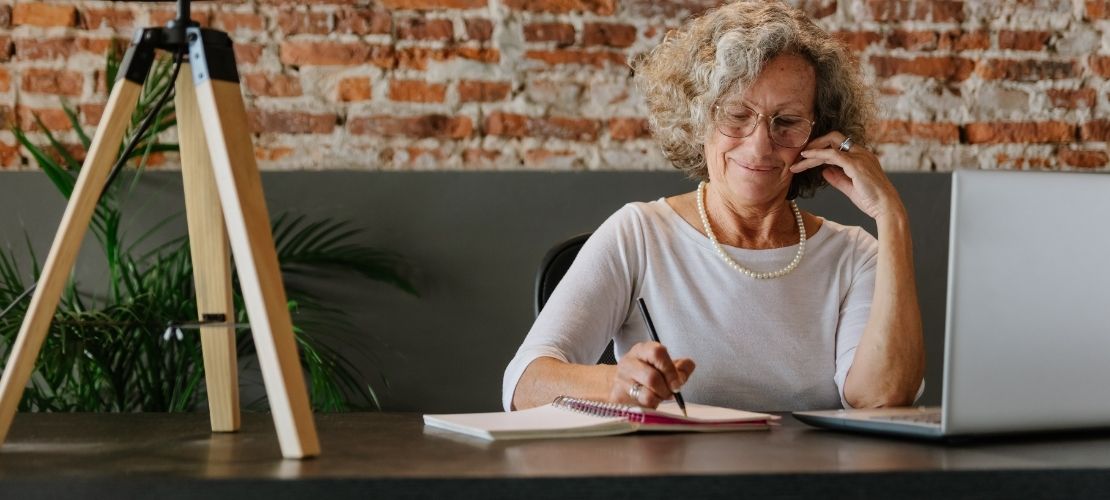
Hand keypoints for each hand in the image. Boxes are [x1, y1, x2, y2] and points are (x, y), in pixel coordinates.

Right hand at [609, 341, 694, 407]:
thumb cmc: (647, 374)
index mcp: (642, 350)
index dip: (670, 370)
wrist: (622, 385)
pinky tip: (650, 402)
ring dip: (659, 399)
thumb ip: (680, 367)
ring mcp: (621, 380)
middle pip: (652, 377)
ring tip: (659, 397)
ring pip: (646, 395)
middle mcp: (629, 363)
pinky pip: (640, 407)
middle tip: (670, 393)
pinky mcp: (617, 398)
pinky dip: (650, 407)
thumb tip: (689, 366)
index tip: (677, 382)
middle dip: (666, 389)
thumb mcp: (664, 366)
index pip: (657, 353)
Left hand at [789, 132, 903, 220]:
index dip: (822, 147)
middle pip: (834, 138)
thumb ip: (837, 178)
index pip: (839, 144)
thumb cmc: (872, 200)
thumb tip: (824, 171)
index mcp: (862, 157)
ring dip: (811, 153)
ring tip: (796, 162)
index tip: (807, 156)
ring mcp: (859, 157)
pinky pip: (832, 154)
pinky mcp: (855, 165)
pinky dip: (817, 154)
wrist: (887, 208)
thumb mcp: (850, 188)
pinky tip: (805, 158)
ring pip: (829, 146)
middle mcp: (861, 153)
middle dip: (815, 144)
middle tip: (799, 155)